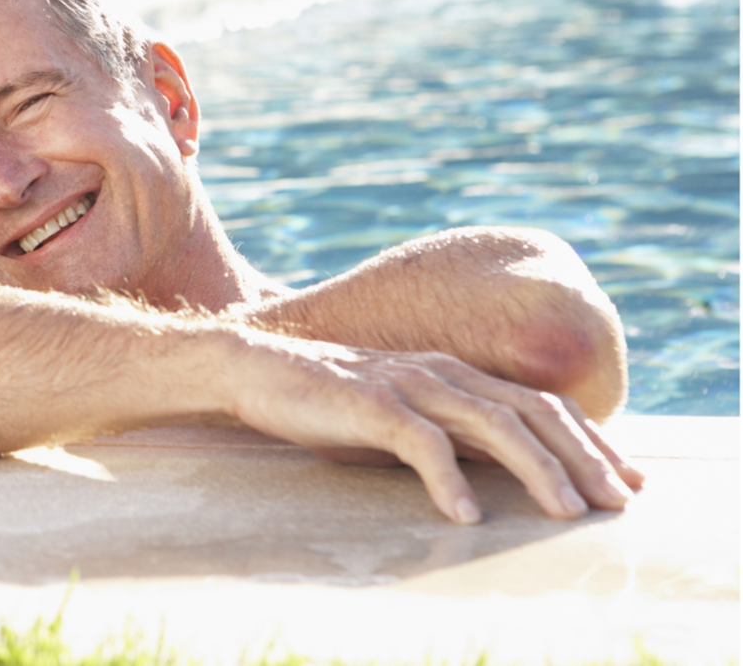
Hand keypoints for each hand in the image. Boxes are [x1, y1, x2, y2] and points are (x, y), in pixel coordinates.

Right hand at [223, 330, 642, 523]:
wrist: (255, 369)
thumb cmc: (331, 401)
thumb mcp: (406, 416)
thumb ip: (454, 432)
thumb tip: (510, 470)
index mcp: (456, 374)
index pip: (541, 402)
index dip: (590, 439)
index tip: (627, 479)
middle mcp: (442, 372)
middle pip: (532, 410)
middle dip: (582, 457)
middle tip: (615, 503)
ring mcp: (406, 384)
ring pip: (490, 422)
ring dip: (535, 468)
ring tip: (564, 511)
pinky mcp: (368, 402)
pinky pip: (419, 441)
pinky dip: (447, 478)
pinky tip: (465, 514)